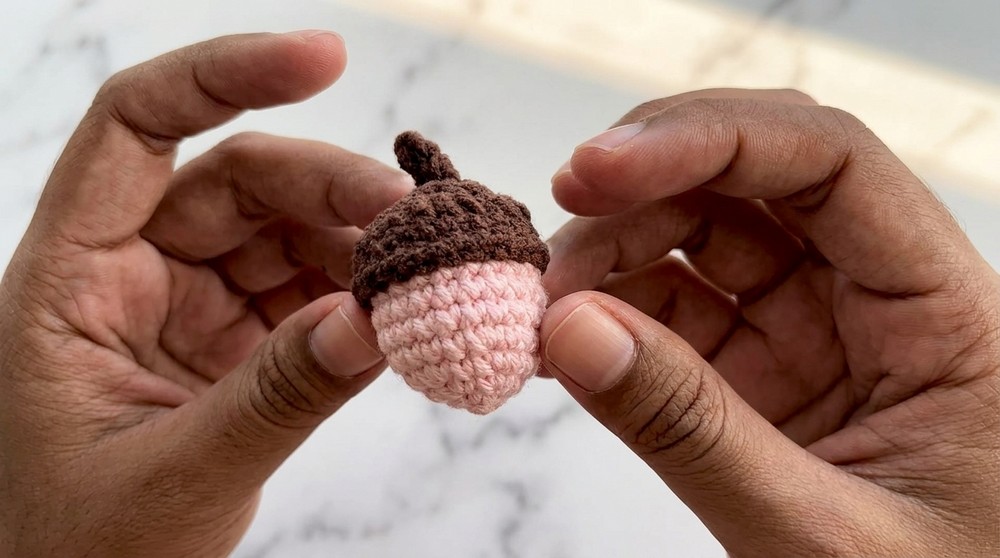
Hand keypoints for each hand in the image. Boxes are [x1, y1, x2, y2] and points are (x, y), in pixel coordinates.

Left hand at [0, 32, 411, 556]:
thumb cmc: (70, 552)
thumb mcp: (173, 477)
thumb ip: (279, 397)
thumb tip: (379, 316)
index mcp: (73, 280)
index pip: (137, 128)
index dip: (223, 74)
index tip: (325, 59)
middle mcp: (133, 274)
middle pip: (240, 180)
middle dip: (333, 189)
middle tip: (414, 220)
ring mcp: (191, 308)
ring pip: (287, 236)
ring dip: (359, 247)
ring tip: (424, 275)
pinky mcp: (237, 347)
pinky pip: (310, 297)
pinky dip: (361, 300)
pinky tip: (405, 313)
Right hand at [541, 89, 998, 556]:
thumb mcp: (819, 535)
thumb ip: (693, 431)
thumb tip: (569, 326)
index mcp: (943, 315)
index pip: (832, 164)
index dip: (710, 140)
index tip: (597, 170)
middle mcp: (877, 300)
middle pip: (751, 185)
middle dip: (639, 195)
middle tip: (550, 253)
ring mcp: (813, 333)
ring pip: (700, 241)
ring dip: (610, 254)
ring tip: (541, 309)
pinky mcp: (761, 374)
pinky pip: (675, 314)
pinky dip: (608, 317)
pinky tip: (561, 341)